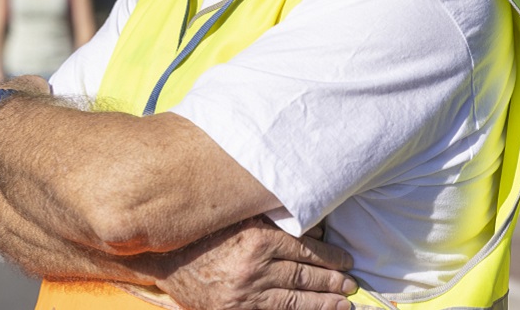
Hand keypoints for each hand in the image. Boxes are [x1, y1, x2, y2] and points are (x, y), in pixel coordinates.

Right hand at [156, 218, 356, 309]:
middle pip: (305, 275)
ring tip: (343, 304)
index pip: (306, 249)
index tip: (346, 261)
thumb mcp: (241, 218)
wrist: (169, 258)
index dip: (331, 257)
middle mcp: (254, 266)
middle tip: (350, 284)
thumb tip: (312, 225)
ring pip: (295, 299)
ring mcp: (245, 293)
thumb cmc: (207, 233)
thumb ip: (273, 220)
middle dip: (333, 281)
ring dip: (324, 303)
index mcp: (258, 238)